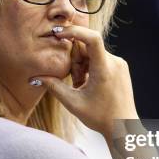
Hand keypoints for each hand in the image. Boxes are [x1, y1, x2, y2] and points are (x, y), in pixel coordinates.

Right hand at [32, 25, 137, 140]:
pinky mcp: (120, 67)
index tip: (59, 34)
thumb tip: (35, 77)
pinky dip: (90, 67)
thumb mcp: (73, 102)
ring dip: (82, 65)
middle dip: (75, 60)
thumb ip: (53, 86)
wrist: (123, 127)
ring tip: (83, 86)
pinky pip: (100, 58)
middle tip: (74, 80)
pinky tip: (89, 84)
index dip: (74, 31)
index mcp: (104, 69)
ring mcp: (119, 64)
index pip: (92, 38)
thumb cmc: (100, 117)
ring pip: (93, 53)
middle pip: (88, 48)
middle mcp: (115, 62)